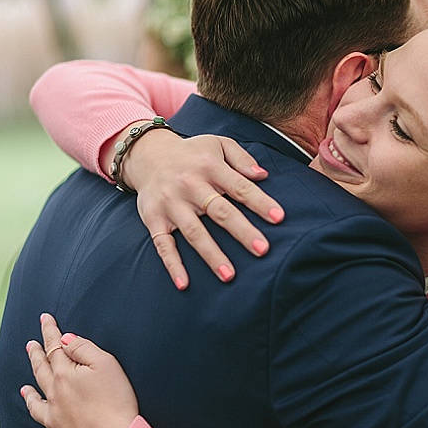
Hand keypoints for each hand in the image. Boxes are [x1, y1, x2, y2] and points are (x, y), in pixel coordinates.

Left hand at [22, 313, 138, 427]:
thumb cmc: (115, 400)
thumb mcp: (106, 364)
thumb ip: (83, 349)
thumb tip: (64, 340)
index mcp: (64, 375)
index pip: (54, 348)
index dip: (49, 332)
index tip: (44, 319)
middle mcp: (54, 396)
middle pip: (40, 372)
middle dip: (35, 356)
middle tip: (30, 345)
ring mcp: (53, 420)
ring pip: (35, 405)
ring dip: (29, 395)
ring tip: (24, 388)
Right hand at [122, 128, 285, 289]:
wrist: (147, 154)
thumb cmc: (193, 153)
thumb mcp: (218, 144)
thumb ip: (242, 158)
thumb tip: (264, 175)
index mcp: (210, 167)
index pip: (240, 187)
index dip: (260, 202)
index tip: (279, 218)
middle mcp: (190, 185)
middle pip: (219, 211)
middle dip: (242, 231)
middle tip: (263, 249)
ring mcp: (171, 204)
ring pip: (193, 232)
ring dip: (211, 255)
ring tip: (229, 275)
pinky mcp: (154, 219)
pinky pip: (163, 244)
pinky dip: (172, 264)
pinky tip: (184, 283)